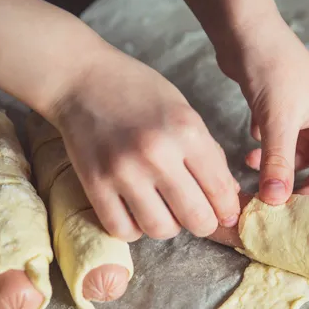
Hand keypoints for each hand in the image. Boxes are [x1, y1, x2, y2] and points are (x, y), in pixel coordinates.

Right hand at [47, 47, 239, 241]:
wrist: (81, 79)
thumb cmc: (138, 92)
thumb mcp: (184, 111)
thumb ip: (208, 153)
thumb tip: (228, 197)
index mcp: (186, 131)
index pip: (220, 191)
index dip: (227, 209)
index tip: (224, 213)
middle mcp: (157, 153)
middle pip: (196, 218)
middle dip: (203, 223)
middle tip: (196, 215)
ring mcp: (123, 171)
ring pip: (161, 229)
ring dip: (168, 226)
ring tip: (163, 208)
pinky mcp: (95, 184)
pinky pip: (123, 230)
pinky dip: (134, 228)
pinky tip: (135, 211)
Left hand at [218, 16, 308, 204]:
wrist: (245, 33)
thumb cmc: (272, 67)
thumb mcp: (278, 121)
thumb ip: (278, 164)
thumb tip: (275, 202)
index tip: (295, 205)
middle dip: (297, 183)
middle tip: (273, 199)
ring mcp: (306, 116)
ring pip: (297, 158)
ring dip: (277, 168)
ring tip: (254, 169)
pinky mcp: (283, 113)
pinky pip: (280, 145)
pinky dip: (266, 154)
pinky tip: (250, 151)